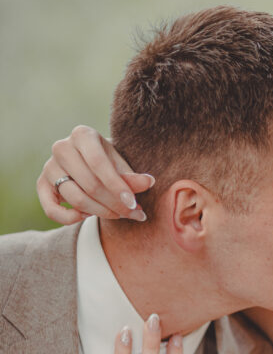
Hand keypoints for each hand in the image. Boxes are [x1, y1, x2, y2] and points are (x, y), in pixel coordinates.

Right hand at [37, 125, 153, 223]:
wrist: (89, 162)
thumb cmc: (109, 162)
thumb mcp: (122, 165)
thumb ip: (132, 176)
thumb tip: (149, 182)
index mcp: (82, 135)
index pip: (99, 164)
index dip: (118, 187)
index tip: (134, 205)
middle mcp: (61, 147)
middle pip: (90, 185)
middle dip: (114, 204)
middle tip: (134, 214)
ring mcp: (49, 166)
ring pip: (76, 198)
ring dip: (101, 213)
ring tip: (120, 215)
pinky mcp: (42, 185)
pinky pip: (52, 210)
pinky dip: (71, 219)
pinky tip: (88, 216)